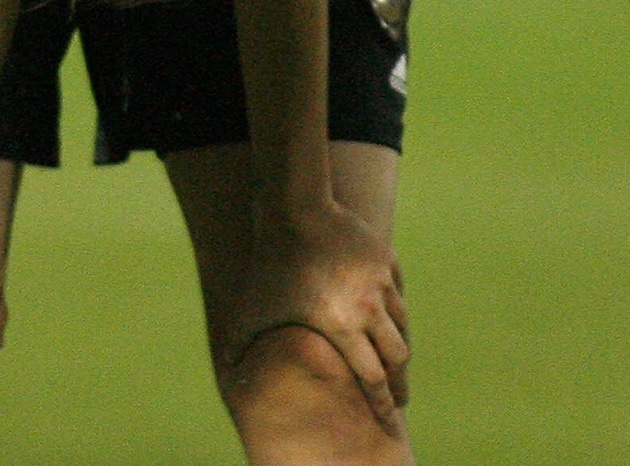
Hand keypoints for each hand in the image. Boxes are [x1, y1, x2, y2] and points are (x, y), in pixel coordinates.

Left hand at [227, 199, 410, 430]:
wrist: (295, 209)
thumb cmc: (269, 265)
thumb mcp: (252, 311)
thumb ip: (242, 347)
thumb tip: (227, 375)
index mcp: (342, 327)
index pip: (373, 378)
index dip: (383, 403)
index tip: (391, 420)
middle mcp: (368, 307)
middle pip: (398, 356)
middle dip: (400, 384)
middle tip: (400, 400)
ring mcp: (381, 281)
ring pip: (402, 324)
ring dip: (400, 347)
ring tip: (397, 361)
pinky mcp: (386, 260)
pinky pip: (398, 293)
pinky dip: (396, 312)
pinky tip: (390, 318)